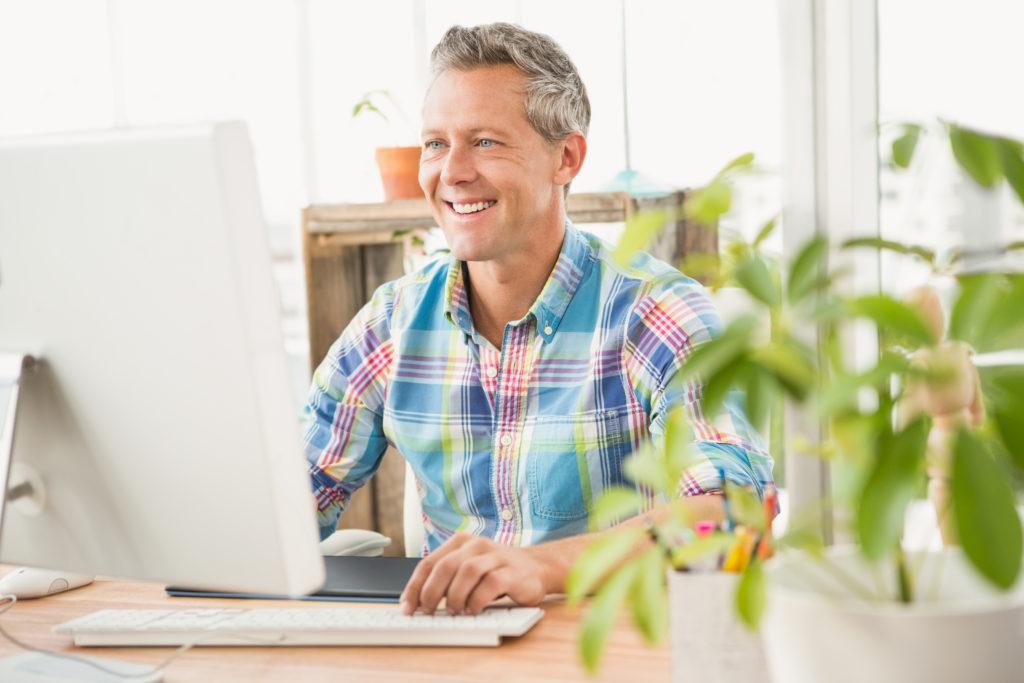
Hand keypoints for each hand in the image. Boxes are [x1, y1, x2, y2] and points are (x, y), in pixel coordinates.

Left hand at [399, 533, 552, 615]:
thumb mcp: (468, 570)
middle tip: (428, 611)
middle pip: (445, 566)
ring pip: (467, 572)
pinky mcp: (512, 571)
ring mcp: (496, 556)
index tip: (407, 607)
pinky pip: (490, 585)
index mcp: (461, 542)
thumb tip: (419, 603)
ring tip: (454, 611)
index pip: (429, 562)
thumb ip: (446, 580)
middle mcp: (477, 545)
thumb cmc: (497, 572)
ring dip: (455, 596)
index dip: (415, 586)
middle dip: (431, 592)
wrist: (536, 568)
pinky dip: (477, 600)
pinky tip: (473, 609)